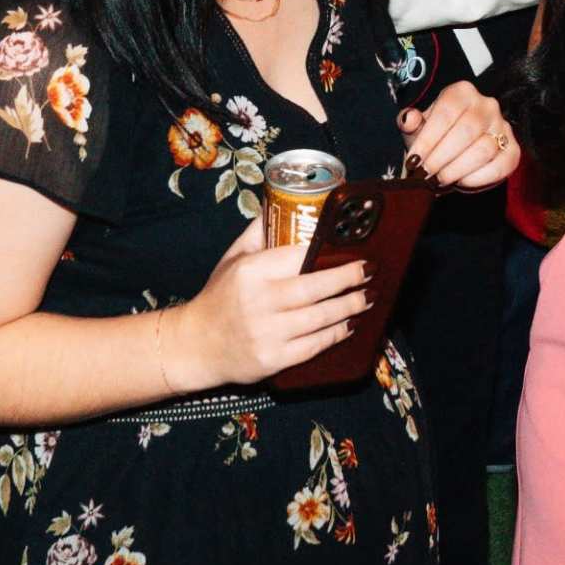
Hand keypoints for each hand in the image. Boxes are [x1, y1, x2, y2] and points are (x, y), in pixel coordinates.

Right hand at [176, 220, 371, 387]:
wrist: (196, 345)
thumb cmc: (219, 297)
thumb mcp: (232, 259)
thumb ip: (258, 232)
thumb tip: (281, 204)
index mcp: (251, 272)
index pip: (297, 256)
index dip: (327, 252)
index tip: (350, 247)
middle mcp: (260, 302)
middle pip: (315, 288)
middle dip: (348, 279)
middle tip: (369, 270)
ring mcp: (267, 333)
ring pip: (320, 318)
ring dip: (349, 307)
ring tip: (367, 296)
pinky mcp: (274, 360)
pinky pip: (314, 346)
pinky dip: (336, 335)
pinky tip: (349, 325)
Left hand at [406, 82, 523, 187]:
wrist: (452, 155)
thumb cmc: (434, 138)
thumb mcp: (416, 129)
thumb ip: (409, 122)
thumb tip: (408, 119)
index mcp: (462, 92)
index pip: (447, 111)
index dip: (429, 138)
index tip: (415, 159)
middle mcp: (487, 105)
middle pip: (466, 131)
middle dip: (442, 156)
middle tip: (426, 174)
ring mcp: (503, 127)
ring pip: (484, 149)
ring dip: (458, 169)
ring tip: (441, 179)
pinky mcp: (513, 150)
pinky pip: (501, 166)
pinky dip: (479, 178)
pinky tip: (462, 182)